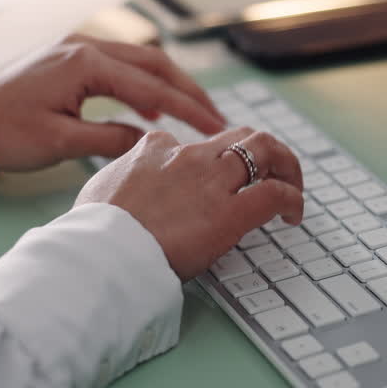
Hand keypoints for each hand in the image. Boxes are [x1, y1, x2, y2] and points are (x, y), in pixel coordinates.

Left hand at [0, 36, 224, 171]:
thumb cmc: (4, 132)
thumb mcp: (60, 143)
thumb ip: (110, 138)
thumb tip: (149, 138)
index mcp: (85, 64)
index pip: (151, 85)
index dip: (187, 107)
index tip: (214, 126)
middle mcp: (86, 47)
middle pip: (154, 62)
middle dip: (188, 89)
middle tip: (215, 116)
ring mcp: (78, 49)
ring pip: (140, 60)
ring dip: (169, 84)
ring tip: (194, 112)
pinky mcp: (71, 58)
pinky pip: (120, 65)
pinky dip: (143, 83)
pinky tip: (152, 107)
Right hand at [75, 127, 304, 279]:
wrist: (102, 252)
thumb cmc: (93, 230)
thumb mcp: (100, 188)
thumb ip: (120, 178)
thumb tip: (121, 185)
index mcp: (155, 150)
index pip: (192, 143)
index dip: (210, 159)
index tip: (215, 179)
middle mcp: (188, 156)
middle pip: (240, 135)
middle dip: (263, 149)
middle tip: (272, 172)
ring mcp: (211, 181)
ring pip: (266, 149)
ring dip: (286, 165)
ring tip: (292, 186)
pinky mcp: (230, 212)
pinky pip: (275, 193)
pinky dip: (292, 199)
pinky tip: (292, 214)